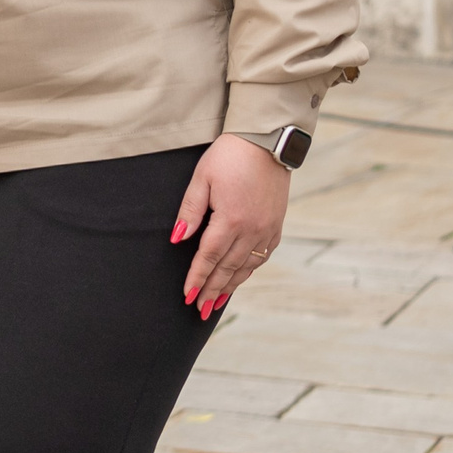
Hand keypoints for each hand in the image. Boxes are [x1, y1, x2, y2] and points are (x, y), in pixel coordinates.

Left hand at [174, 134, 290, 321]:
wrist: (267, 142)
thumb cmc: (229, 156)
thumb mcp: (202, 179)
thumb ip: (190, 211)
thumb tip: (176, 240)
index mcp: (231, 219)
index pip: (209, 257)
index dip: (197, 278)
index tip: (187, 296)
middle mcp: (252, 230)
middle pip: (228, 268)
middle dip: (212, 290)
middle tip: (199, 309)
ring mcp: (267, 229)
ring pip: (246, 267)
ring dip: (230, 286)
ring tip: (216, 303)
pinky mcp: (276, 226)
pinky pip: (261, 257)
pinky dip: (248, 271)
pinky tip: (239, 278)